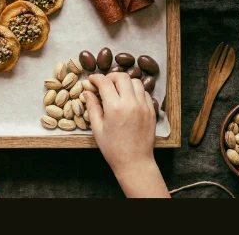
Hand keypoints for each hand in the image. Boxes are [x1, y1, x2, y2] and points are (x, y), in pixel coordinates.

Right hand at [86, 73, 169, 197]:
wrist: (135, 162)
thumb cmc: (113, 148)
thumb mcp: (97, 128)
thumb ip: (92, 107)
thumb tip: (87, 92)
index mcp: (114, 107)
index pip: (105, 82)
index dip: (96, 78)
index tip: (92, 80)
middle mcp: (131, 103)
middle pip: (122, 77)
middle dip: (111, 77)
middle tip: (104, 83)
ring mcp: (143, 106)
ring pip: (135, 82)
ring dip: (125, 82)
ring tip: (118, 90)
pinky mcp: (151, 110)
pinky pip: (144, 92)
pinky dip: (136, 90)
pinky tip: (129, 98)